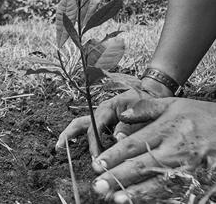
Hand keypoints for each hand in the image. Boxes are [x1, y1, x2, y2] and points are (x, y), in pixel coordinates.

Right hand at [55, 77, 172, 155]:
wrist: (148, 95)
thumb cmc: (145, 102)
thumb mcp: (140, 112)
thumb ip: (130, 126)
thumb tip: (118, 140)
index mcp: (108, 108)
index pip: (95, 127)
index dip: (93, 143)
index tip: (96, 158)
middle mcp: (100, 112)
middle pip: (80, 122)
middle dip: (69, 134)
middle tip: (59, 148)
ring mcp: (100, 117)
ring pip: (80, 124)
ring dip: (69, 135)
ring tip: (59, 147)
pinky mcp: (103, 122)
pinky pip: (88, 129)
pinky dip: (80, 137)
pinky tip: (76, 147)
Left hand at [91, 97, 215, 202]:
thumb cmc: (200, 115)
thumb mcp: (172, 104)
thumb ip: (145, 107)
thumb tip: (123, 115)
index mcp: (165, 128)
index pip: (134, 144)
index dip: (114, 155)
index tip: (97, 164)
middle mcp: (174, 149)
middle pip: (141, 165)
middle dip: (118, 176)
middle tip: (98, 185)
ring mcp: (188, 166)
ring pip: (157, 182)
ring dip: (136, 192)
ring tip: (116, 199)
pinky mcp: (199, 179)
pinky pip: (175, 191)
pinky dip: (158, 197)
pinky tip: (143, 201)